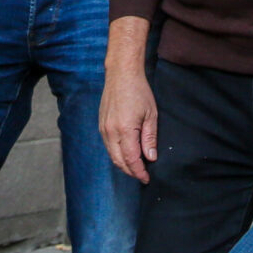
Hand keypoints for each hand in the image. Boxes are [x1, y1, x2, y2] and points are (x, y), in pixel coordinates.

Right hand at [99, 59, 158, 182]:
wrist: (121, 74)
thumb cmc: (139, 92)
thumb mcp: (151, 115)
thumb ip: (150, 138)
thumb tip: (150, 158)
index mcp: (125, 130)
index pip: (131, 159)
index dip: (139, 172)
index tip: (146, 178)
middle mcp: (110, 132)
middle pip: (119, 161)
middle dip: (131, 171)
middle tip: (142, 175)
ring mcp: (103, 128)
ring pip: (111, 155)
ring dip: (123, 164)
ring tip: (136, 167)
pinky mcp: (101, 125)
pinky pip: (107, 146)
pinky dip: (116, 154)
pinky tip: (125, 154)